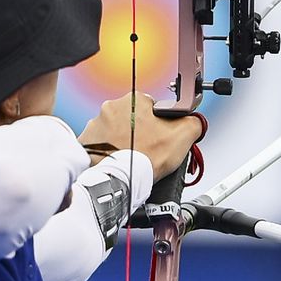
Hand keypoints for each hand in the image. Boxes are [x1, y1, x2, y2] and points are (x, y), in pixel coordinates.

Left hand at [79, 94, 203, 180]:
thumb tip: (195, 121)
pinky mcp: (85, 143)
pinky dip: (107, 153)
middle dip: (140, 133)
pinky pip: (99, 145)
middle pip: (132, 119)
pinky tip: (118, 161)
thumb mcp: (183, 136)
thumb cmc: (145, 158)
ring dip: (122, 142)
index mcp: (134, 100)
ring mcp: (95, 125)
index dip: (160, 124)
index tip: (160, 137)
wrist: (118, 180)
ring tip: (132, 158)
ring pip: (115, 132)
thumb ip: (193, 122)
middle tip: (148, 150)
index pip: (152, 108)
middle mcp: (110, 108)